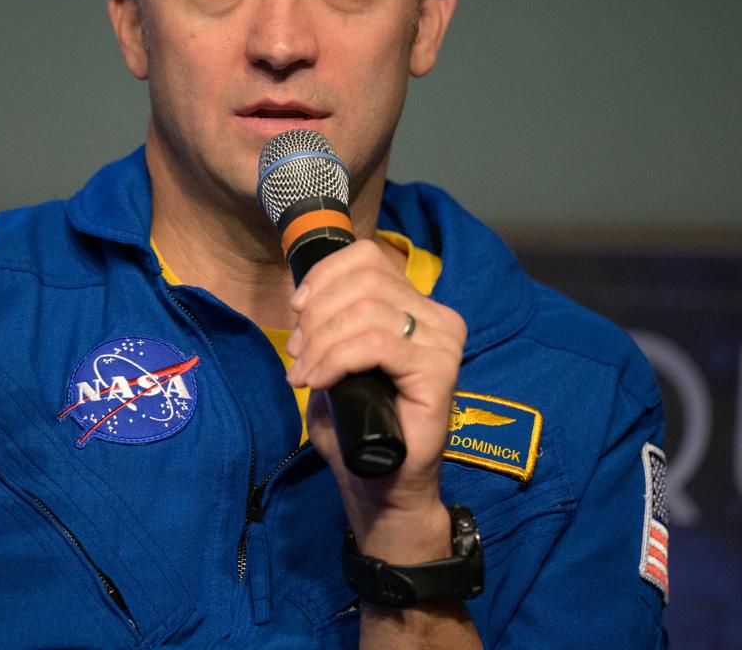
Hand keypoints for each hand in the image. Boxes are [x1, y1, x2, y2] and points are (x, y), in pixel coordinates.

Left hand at [285, 239, 466, 560]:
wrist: (383, 484)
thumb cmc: (359, 424)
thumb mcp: (335, 359)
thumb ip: (329, 323)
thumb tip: (304, 300)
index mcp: (417, 306)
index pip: (367, 257)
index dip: (324, 276)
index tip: (298, 309)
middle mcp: (437, 317)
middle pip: (364, 280)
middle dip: (318, 314)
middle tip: (299, 354)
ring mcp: (443, 343)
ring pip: (367, 310)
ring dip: (322, 341)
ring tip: (304, 373)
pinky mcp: (438, 371)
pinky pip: (376, 344)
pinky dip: (337, 358)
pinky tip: (319, 380)